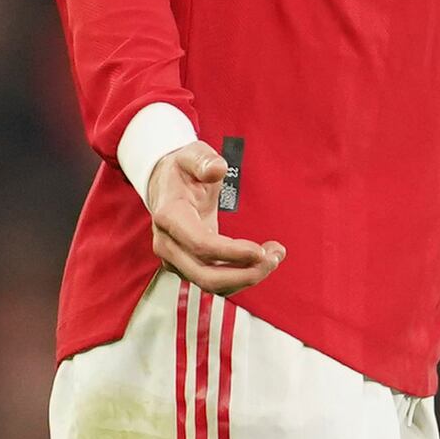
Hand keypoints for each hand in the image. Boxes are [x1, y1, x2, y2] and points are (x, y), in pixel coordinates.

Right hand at [143, 141, 285, 293]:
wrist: (165, 185)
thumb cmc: (182, 170)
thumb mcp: (192, 154)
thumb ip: (204, 160)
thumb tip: (217, 169)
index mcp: (169, 216)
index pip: (201, 245)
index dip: (232, 253)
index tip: (260, 250)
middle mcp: (167, 244)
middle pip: (205, 276)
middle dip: (244, 274)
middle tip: (273, 258)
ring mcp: (175, 259)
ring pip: (212, 284)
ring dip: (246, 277)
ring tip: (274, 256)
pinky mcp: (186, 266)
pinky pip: (215, 281)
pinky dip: (240, 275)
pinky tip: (261, 259)